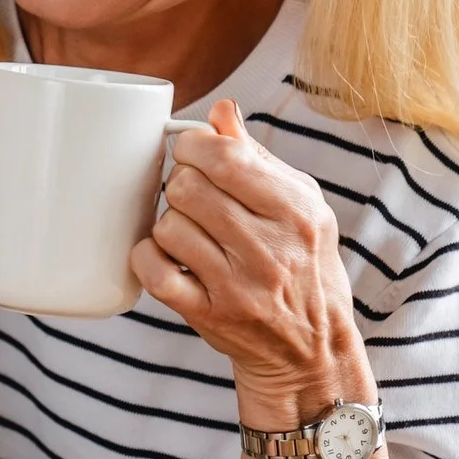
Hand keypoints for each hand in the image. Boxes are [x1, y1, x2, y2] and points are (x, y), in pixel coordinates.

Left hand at [132, 100, 371, 425]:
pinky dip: (148, 257)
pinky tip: (165, 255)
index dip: (193, 146)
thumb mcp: (300, 207)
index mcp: (297, 212)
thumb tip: (220, 111)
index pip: (226, 157)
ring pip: (169, 227)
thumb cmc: (303, 264)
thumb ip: (257, 157)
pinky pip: (154, 271)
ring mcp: (239, 286)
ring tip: (189, 231)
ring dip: (169, 224)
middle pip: (188, 188)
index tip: (190, 153)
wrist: (311, 348)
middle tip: (190, 196)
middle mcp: (272, 248)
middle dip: (179, 183)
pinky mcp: (209, 315)